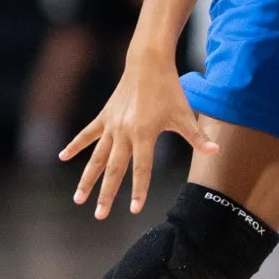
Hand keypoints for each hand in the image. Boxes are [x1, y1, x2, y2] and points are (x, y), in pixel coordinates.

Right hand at [61, 47, 218, 218]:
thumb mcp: (185, 114)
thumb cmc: (169, 90)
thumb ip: (197, 137)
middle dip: (107, 193)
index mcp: (144, 133)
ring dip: (87, 178)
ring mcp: (112, 124)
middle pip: (114, 168)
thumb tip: (215, 152)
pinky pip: (88, 134)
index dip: (139, 189)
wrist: (148, 62)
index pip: (142, 168)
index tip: (134, 209)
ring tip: (78, 199)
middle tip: (99, 215)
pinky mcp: (105, 116)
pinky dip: (75, 145)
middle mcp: (124, 132)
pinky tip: (62, 157)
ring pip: (97, 157)